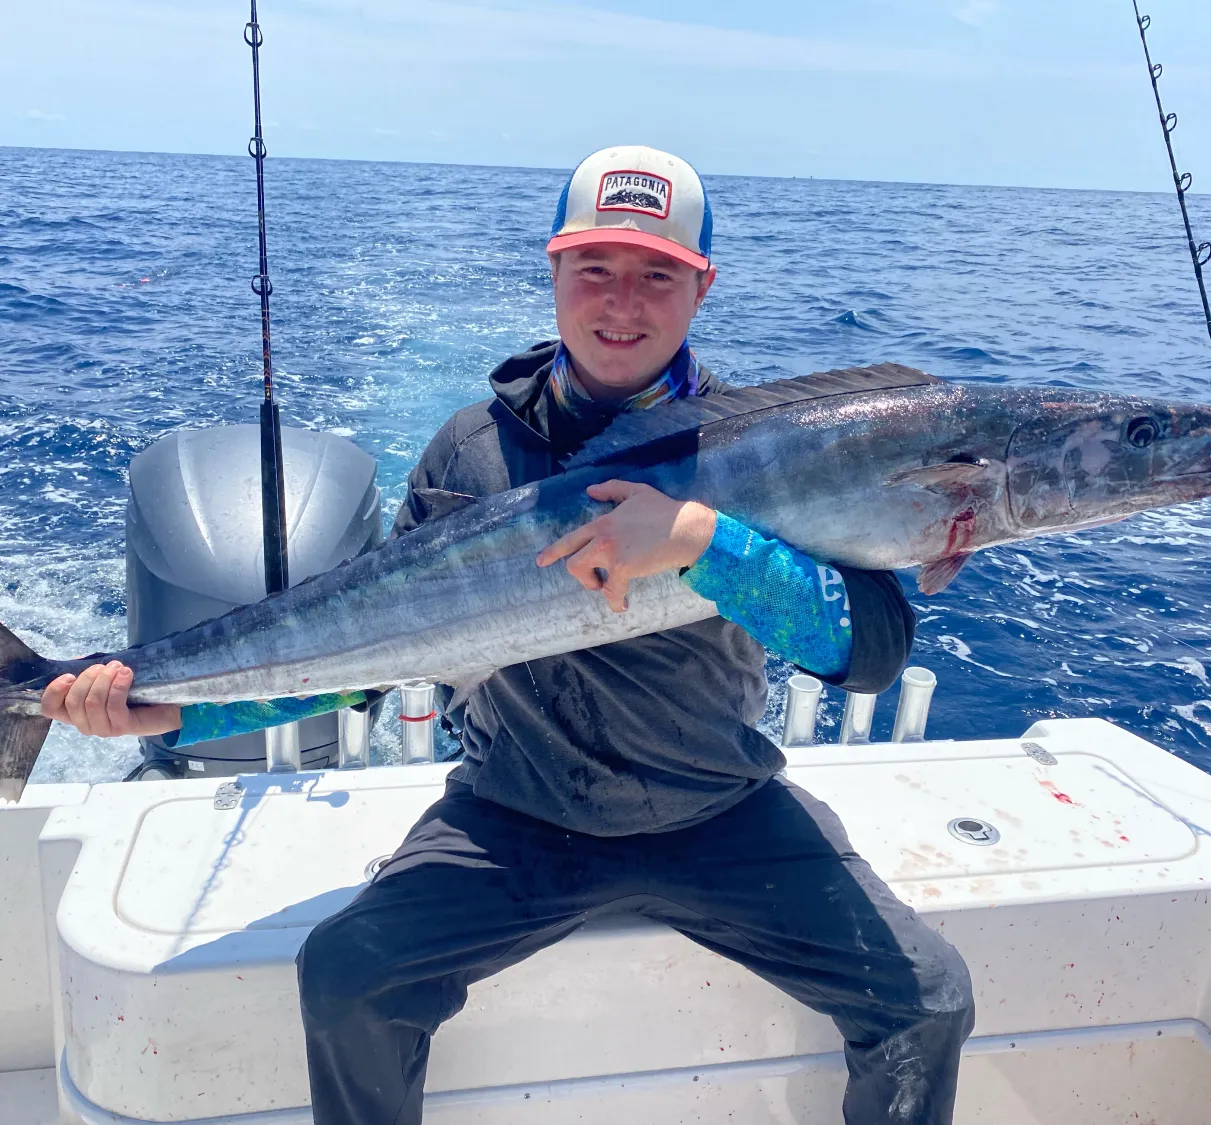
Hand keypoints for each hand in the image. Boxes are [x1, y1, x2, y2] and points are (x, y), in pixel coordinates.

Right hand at [40, 661, 181, 737]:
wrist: (165, 706)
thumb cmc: (132, 691)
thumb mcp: (106, 679)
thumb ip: (90, 672)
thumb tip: (78, 660)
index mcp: (75, 713)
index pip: (49, 709)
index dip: (54, 691)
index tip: (69, 675)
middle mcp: (85, 724)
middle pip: (73, 701)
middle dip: (88, 677)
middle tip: (107, 666)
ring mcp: (103, 729)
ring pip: (93, 703)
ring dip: (104, 680)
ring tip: (118, 667)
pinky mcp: (122, 727)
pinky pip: (113, 705)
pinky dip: (118, 686)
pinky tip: (126, 673)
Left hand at [536, 480, 716, 612]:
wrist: (685, 529)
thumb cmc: (664, 510)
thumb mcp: (637, 492)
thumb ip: (612, 490)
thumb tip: (591, 490)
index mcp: (602, 523)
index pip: (570, 539)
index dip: (553, 552)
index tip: (541, 562)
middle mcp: (601, 538)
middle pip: (573, 563)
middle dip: (582, 577)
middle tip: (595, 581)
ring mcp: (610, 553)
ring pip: (587, 577)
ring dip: (596, 587)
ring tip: (610, 589)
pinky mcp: (623, 568)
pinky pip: (611, 591)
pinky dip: (615, 601)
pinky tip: (622, 605)